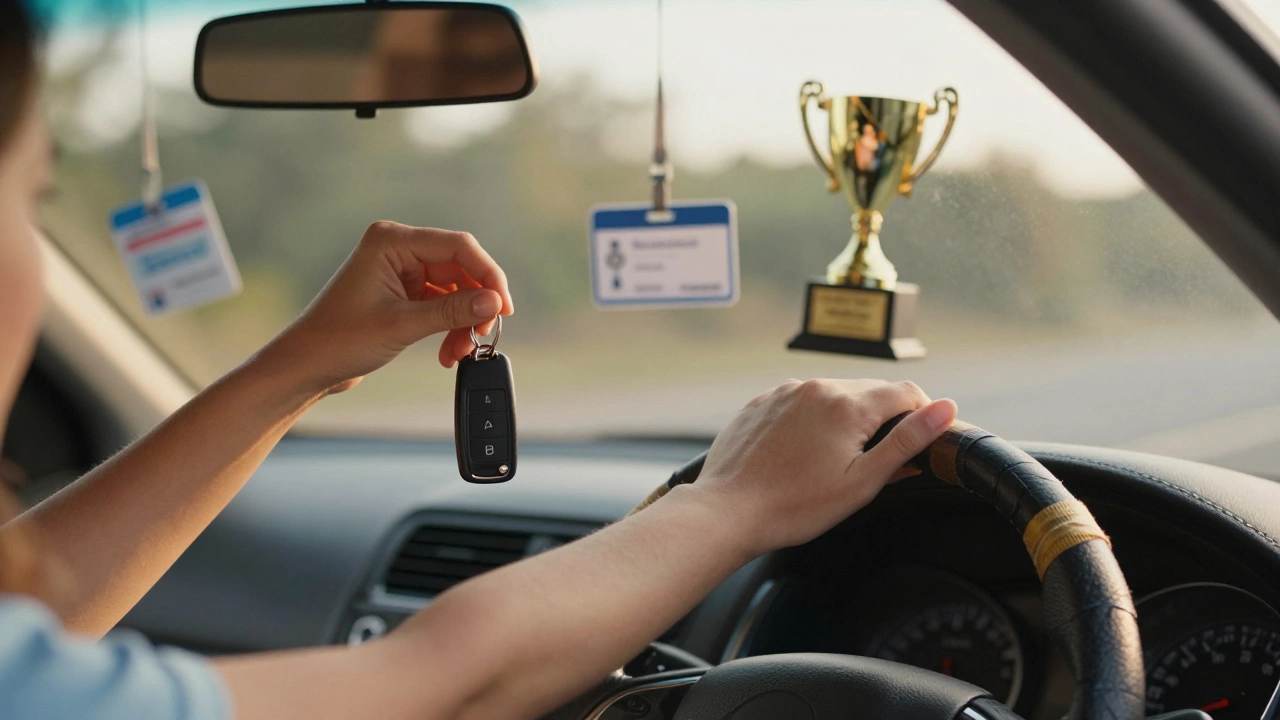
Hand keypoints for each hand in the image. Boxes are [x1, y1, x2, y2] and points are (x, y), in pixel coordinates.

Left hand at [261, 222, 513, 394]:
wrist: (307, 366)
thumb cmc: (339, 340)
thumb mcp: (402, 325)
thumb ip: (452, 312)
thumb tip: (494, 302)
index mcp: (391, 241)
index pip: (458, 246)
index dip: (488, 275)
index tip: (503, 307)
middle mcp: (398, 249)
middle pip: (460, 269)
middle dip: (475, 306)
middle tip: (483, 336)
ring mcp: (401, 271)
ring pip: (455, 291)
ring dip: (462, 322)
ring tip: (460, 352)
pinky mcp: (403, 293)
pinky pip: (442, 305)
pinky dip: (450, 328)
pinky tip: (448, 352)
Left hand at [694, 379, 956, 556]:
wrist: (728, 511)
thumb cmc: (794, 505)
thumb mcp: (863, 480)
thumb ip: (907, 441)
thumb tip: (946, 408)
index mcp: (847, 404)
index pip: (906, 392)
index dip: (923, 415)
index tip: (920, 442)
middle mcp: (816, 387)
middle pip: (871, 391)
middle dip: (883, 419)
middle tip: (876, 462)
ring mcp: (785, 392)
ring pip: (834, 395)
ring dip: (846, 419)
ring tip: (833, 463)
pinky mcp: (762, 402)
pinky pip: (800, 402)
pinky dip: (812, 421)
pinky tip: (802, 455)